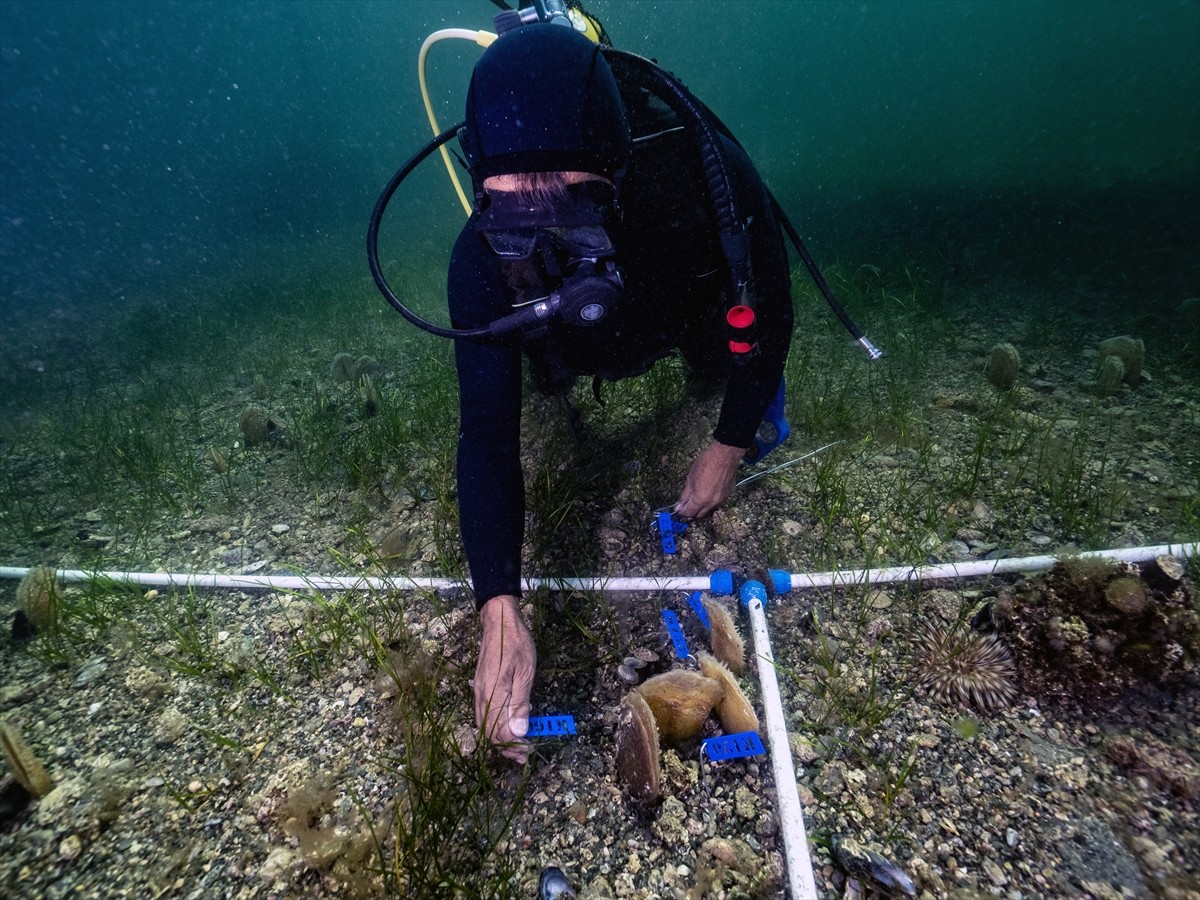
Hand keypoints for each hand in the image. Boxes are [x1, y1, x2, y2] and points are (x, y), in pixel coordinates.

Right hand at [474, 594, 535, 763]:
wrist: (499, 622)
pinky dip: (495, 726)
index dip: (513, 746)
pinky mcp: (480, 687)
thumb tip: (519, 732)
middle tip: (526, 753)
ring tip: (519, 744)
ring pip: (485, 725)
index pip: (499, 732)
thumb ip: (520, 703)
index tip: (529, 751)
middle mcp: (481, 697)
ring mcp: (478, 692)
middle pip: (489, 733)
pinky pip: (484, 714)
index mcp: (493, 694)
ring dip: (501, 739)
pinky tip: (508, 725)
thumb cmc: (516, 644)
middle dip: (507, 747)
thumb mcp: (525, 672)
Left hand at [674, 440, 746, 517]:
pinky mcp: (729, 494)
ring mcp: (722, 499)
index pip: (689, 513)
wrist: (725, 455)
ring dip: (702, 506)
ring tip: (698, 495)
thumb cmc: (706, 463)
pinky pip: (718, 501)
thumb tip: (679, 506)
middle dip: (692, 511)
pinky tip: (709, 490)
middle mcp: (712, 503)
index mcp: (700, 499)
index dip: (682, 511)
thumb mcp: (690, 478)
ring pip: (709, 509)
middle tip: (687, 504)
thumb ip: (685, 494)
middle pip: (700, 514)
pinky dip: (712, 500)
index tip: (679, 508)